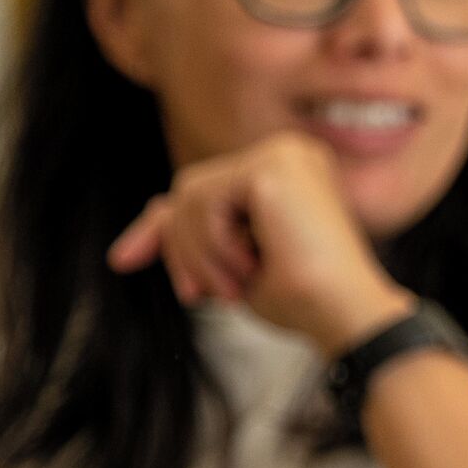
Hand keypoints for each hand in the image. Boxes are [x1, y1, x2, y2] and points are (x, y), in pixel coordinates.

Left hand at [108, 133, 410, 351]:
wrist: (345, 314)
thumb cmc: (306, 299)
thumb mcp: (235, 263)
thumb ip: (200, 231)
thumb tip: (154, 215)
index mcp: (290, 171)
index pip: (204, 189)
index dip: (159, 227)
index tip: (122, 260)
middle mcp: (290, 153)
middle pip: (189, 189)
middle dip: (179, 248)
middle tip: (196, 295)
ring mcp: (283, 155)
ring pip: (188, 195)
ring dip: (198, 254)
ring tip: (235, 286)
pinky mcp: (272, 168)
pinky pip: (204, 202)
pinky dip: (212, 246)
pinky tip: (250, 265)